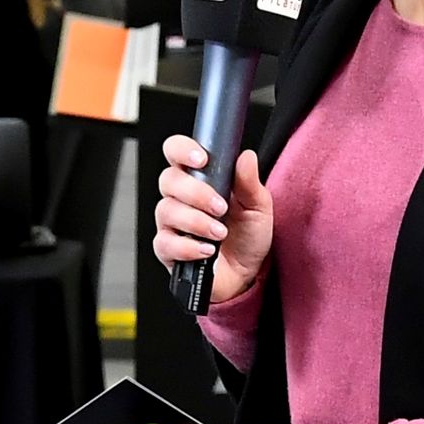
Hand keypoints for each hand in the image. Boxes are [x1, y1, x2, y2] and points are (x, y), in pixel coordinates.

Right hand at [152, 131, 271, 308]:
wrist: (247, 274)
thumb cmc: (248, 237)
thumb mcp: (258, 206)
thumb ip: (249, 182)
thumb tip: (246, 156)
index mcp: (198, 179)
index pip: (176, 152)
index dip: (182, 150)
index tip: (202, 159)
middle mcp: (180, 198)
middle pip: (169, 180)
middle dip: (197, 193)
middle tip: (221, 207)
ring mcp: (171, 223)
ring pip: (168, 210)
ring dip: (197, 221)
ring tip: (220, 232)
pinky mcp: (167, 250)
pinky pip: (166, 242)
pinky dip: (189, 246)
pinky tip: (207, 250)